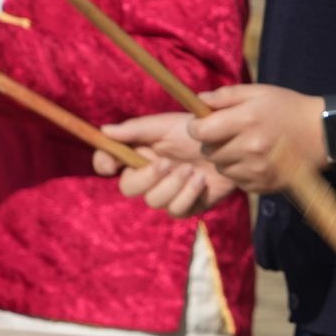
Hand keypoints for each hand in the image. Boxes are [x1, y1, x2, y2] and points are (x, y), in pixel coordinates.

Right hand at [95, 113, 237, 218]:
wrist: (232, 146)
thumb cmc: (198, 132)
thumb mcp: (167, 125)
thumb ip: (136, 129)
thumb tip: (104, 130)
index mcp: (139, 153)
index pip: (107, 161)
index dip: (104, 163)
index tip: (110, 164)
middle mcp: (148, 175)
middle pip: (127, 188)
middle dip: (146, 177)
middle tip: (166, 163)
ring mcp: (166, 193)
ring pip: (153, 201)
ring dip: (172, 184)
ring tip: (190, 169)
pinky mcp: (185, 206)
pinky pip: (176, 210)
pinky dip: (187, 195)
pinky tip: (200, 181)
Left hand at [187, 84, 326, 193]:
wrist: (322, 135)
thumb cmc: (288, 108)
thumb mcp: (259, 92)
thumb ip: (226, 95)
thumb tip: (199, 100)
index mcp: (246, 121)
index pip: (201, 132)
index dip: (196, 127)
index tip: (202, 124)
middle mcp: (250, 148)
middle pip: (208, 152)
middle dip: (211, 143)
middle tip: (225, 134)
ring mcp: (257, 169)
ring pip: (221, 169)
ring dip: (225, 159)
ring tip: (242, 147)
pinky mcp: (263, 185)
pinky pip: (237, 181)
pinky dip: (239, 171)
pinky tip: (253, 160)